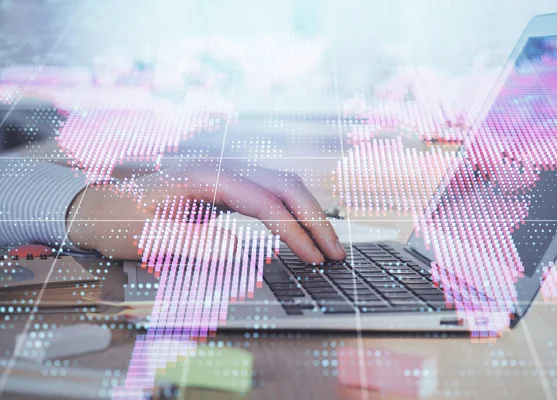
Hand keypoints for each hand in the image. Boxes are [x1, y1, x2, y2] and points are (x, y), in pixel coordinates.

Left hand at [66, 161, 345, 262]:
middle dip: (315, 219)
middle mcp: (222, 167)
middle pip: (284, 185)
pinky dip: (293, 210)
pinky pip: (271, 191)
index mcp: (205, 177)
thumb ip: (189, 241)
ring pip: (283, 184)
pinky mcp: (227, 184)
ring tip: (328, 243)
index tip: (314, 258)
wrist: (100, 206)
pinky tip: (301, 229)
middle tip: (336, 252)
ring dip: (309, 212)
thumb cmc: (120, 222)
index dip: (293, 231)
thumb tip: (235, 247)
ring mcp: (227, 171)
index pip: (265, 202)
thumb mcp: (147, 236)